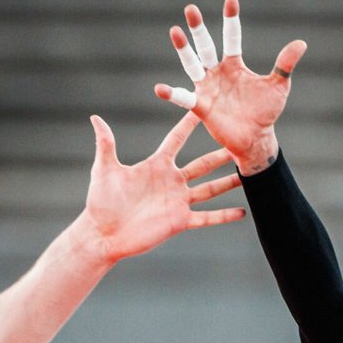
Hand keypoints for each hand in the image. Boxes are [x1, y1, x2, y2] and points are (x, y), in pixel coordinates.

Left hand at [76, 111, 244, 263]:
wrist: (104, 234)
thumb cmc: (101, 202)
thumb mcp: (105, 170)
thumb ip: (106, 144)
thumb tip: (95, 118)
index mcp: (156, 165)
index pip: (176, 139)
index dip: (189, 124)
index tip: (204, 108)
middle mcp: (171, 181)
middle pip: (202, 163)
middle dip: (221, 154)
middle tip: (239, 142)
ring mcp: (178, 201)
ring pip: (210, 188)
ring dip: (228, 182)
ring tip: (246, 174)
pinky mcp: (180, 221)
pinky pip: (207, 217)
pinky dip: (224, 215)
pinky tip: (242, 212)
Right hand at [154, 0, 307, 174]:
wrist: (256, 138)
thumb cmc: (266, 112)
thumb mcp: (278, 86)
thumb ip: (285, 64)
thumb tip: (301, 42)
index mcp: (234, 65)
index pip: (231, 37)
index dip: (231, 20)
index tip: (231, 0)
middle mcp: (217, 73)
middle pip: (205, 46)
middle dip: (198, 28)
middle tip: (190, 8)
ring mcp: (207, 88)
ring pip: (192, 65)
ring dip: (183, 49)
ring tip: (175, 31)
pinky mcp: (201, 106)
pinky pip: (184, 98)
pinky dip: (172, 94)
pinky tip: (160, 89)